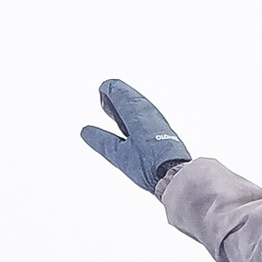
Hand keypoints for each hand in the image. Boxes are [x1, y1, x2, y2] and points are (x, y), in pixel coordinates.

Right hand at [80, 78, 190, 193]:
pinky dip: (136, 114)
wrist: (174, 174)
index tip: (103, 87)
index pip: (121, 95)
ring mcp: (158, 123)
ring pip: (139, 107)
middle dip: (117, 95)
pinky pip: (146, 116)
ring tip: (115, 107)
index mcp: (137, 114)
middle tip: (106, 92)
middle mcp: (149, 114)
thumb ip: (103, 141)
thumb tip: (86, 131)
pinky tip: (133, 123)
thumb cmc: (149, 164)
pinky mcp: (163, 133)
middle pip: (130, 99)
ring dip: (126, 104)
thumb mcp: (119, 153)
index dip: (111, 90)